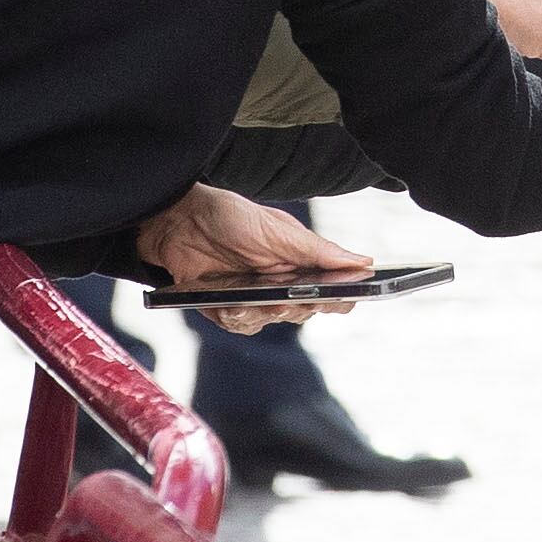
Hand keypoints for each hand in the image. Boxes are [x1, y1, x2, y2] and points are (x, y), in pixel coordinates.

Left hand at [134, 186, 371, 333]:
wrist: (177, 219)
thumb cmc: (231, 217)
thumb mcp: (278, 229)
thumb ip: (317, 250)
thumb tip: (364, 262)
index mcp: (299, 264)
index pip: (330, 292)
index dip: (338, 300)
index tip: (336, 300)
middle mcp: (278, 284)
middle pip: (301, 313)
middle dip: (294, 309)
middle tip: (283, 300)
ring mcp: (251, 297)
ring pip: (267, 323)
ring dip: (260, 315)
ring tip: (249, 302)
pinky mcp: (223, 307)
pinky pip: (237, 325)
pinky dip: (234, 317)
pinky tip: (228, 306)